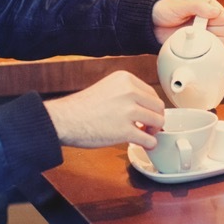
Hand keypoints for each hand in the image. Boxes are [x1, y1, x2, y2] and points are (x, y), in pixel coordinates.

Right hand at [44, 71, 165, 149]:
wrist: (64, 120)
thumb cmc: (81, 107)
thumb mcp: (107, 88)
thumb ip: (126, 93)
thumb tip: (144, 106)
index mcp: (125, 79)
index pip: (152, 93)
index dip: (151, 107)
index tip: (147, 114)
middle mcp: (129, 92)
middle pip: (158, 107)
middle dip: (155, 119)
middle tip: (147, 127)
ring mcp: (128, 111)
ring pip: (158, 121)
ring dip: (153, 131)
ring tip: (143, 135)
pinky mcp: (124, 131)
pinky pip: (149, 140)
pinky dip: (150, 144)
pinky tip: (143, 145)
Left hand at [152, 0, 223, 45]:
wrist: (152, 25)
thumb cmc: (165, 10)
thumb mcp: (180, 5)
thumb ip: (198, 7)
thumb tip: (215, 12)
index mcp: (208, 4)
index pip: (223, 15)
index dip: (213, 20)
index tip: (199, 20)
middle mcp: (210, 17)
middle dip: (213, 30)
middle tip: (197, 28)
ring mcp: (207, 30)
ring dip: (211, 40)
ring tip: (197, 36)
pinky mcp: (202, 42)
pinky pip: (216, 48)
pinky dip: (209, 48)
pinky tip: (199, 44)